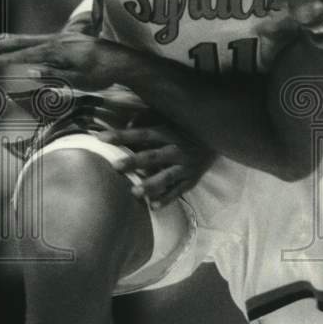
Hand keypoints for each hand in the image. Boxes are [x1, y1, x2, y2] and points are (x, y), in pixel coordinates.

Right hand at [0, 32, 123, 90]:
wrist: (124, 61)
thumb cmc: (103, 73)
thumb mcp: (80, 80)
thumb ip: (55, 75)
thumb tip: (32, 71)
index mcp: (61, 50)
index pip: (30, 55)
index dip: (11, 58)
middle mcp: (61, 40)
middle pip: (28, 41)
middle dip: (5, 44)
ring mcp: (66, 38)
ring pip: (36, 38)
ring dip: (16, 40)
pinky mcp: (71, 40)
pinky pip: (46, 40)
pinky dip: (32, 41)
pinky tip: (26, 43)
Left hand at [95, 125, 214, 206]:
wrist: (221, 137)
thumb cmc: (187, 127)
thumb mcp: (170, 117)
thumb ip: (148, 118)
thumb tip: (128, 124)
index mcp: (168, 132)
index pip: (142, 134)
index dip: (122, 136)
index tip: (101, 138)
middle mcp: (177, 149)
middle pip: (152, 156)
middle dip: (134, 161)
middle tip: (115, 166)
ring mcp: (185, 166)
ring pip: (166, 177)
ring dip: (150, 184)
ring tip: (134, 192)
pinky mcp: (192, 179)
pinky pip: (179, 191)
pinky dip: (167, 199)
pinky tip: (153, 206)